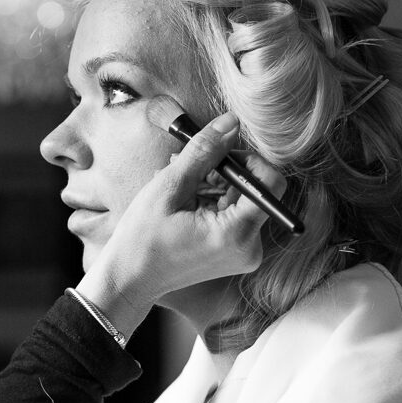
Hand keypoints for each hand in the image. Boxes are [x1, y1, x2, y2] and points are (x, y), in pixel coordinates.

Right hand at [75, 111, 286, 337]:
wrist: (130, 280)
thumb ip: (204, 152)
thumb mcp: (169, 187)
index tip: (219, 157)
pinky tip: (186, 202)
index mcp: (236, 234)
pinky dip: (213, 202)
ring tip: (180, 188)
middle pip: (256, 190)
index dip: (248, 161)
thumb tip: (231, 122)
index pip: (271, 183)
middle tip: (189, 168)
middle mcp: (250, 247)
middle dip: (225, 173)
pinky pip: (235, 215)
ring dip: (215, 186)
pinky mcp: (236, 254)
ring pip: (244, 200)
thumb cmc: (142, 238)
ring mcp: (244, 253)